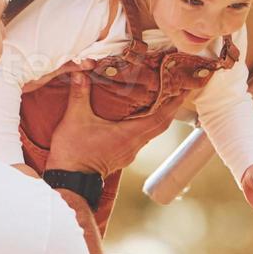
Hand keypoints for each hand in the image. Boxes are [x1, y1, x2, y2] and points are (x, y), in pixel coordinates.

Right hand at [46, 62, 184, 176]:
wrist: (67, 181)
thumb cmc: (72, 151)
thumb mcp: (74, 119)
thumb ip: (79, 94)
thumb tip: (80, 73)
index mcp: (128, 135)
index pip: (160, 118)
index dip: (173, 104)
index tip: (184, 90)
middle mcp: (133, 145)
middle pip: (160, 125)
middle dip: (171, 107)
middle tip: (178, 89)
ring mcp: (129, 153)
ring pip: (151, 132)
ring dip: (159, 116)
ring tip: (161, 99)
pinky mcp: (121, 156)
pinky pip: (141, 138)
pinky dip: (146, 125)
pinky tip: (139, 116)